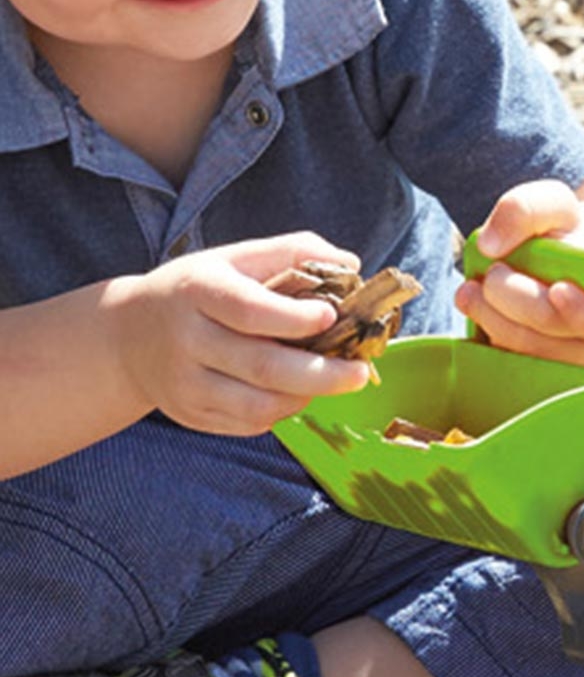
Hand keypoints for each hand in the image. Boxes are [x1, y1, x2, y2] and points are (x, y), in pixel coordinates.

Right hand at [111, 232, 371, 434]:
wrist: (127, 337)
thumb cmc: (197, 291)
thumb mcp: (234, 258)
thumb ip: (292, 253)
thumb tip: (350, 263)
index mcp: (197, 291)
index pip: (249, 310)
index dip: (296, 319)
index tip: (332, 316)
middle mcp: (186, 340)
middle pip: (263, 367)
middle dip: (323, 375)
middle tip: (362, 373)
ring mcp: (185, 384)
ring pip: (260, 406)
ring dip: (307, 396)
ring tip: (330, 380)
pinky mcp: (192, 415)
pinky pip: (251, 423)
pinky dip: (284, 411)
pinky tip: (295, 391)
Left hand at [454, 177, 583, 367]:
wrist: (574, 257)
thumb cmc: (573, 231)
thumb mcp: (555, 204)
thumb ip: (526, 209)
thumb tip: (489, 245)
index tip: (558, 288)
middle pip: (552, 325)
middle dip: (512, 297)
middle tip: (494, 272)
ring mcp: (569, 354)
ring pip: (526, 348)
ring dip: (489, 316)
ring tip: (471, 288)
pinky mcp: (540, 364)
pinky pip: (508, 359)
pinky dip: (484, 330)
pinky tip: (476, 306)